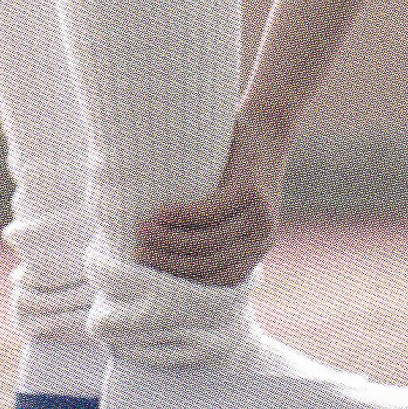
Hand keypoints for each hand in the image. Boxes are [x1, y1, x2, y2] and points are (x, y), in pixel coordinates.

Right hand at [137, 104, 293, 285]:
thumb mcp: (232, 207)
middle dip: (169, 263)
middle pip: (210, 263)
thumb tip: (161, 248)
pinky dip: (182, 216)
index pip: (221, 281)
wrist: (269, 126)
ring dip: (170, 240)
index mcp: (257, 248)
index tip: (151, 275)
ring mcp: (259, 216)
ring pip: (209, 241)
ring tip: (142, 231)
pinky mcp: (250, 191)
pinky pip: (211, 212)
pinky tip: (160, 213)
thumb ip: (211, 230)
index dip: (184, 282)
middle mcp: (262, 237)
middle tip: (138, 253)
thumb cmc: (238, 168)